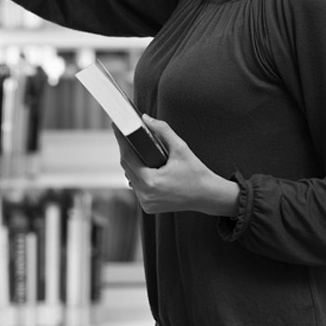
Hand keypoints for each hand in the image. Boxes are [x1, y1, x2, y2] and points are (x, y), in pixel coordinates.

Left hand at [115, 115, 238, 216]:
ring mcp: (146, 203)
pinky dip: (138, 176)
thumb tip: (145, 118)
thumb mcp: (181, 148)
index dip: (121, 140)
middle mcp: (145, 195)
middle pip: (127, 167)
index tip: (117, 127)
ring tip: (134, 147)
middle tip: (126, 134)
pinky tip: (142, 164)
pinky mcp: (149, 207)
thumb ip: (163, 130)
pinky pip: (137, 187)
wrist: (207, 196)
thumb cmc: (196, 173)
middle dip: (126, 150)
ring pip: (130, 177)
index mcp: (150, 181)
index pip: (127, 157)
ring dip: (131, 163)